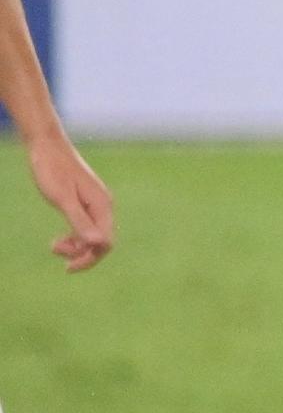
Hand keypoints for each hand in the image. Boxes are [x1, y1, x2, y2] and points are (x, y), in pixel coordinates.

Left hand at [28, 135, 110, 270]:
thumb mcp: (62, 198)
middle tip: (55, 251)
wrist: (47, 145)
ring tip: (54, 244)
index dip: (89, 258)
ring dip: (76, 245)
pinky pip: (87, 226)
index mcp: (102, 206)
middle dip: (81, 253)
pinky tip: (61, 237)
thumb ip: (80, 221)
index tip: (67, 267)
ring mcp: (95, 204)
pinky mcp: (85, 201)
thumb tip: (98, 244)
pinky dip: (74, 235)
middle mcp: (103, 206)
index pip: (105, 242)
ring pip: (93, 235)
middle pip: (102, 241)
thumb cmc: (52, 169)